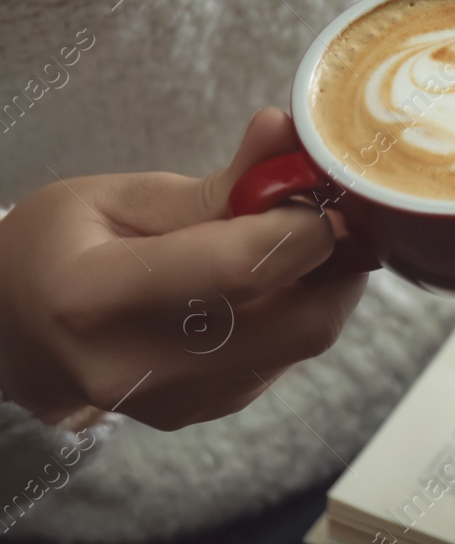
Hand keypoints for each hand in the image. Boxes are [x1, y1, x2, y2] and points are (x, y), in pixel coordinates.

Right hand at [0, 108, 366, 429]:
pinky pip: (286, 357)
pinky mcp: (208, 411)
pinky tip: (267, 283)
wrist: (16, 333)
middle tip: (324, 213)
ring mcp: (178, 399)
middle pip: (299, 321)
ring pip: (305, 340)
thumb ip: (220, 179)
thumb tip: (289, 132)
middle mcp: (140, 366)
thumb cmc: (60, 250)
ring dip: (321, 285)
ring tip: (289, 241)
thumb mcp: (122, 197)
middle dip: (334, 259)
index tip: (319, 190)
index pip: (242, 269)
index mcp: (97, 299)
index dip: (303, 225)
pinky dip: (296, 311)